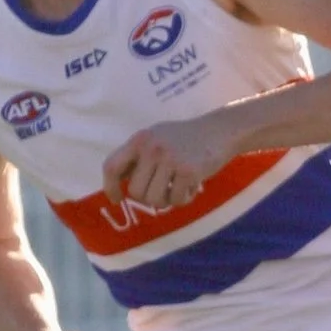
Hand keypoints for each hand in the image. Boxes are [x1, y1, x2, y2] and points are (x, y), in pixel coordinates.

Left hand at [100, 110, 241, 211]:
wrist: (220, 130)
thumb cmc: (186, 138)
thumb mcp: (156, 138)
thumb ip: (138, 156)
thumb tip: (118, 182)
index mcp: (139, 140)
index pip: (112, 166)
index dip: (110, 187)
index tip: (117, 199)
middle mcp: (151, 148)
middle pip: (135, 191)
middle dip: (148, 197)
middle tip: (162, 190)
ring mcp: (170, 160)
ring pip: (154, 199)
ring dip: (166, 200)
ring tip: (177, 187)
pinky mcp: (189, 172)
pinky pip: (176, 200)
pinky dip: (184, 198)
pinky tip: (191, 186)